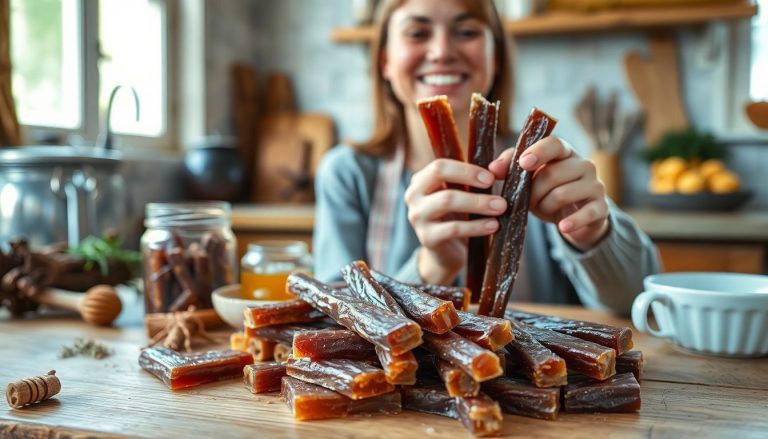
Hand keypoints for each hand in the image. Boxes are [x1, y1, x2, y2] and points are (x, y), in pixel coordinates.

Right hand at [404, 158, 506, 283]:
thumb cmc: (457, 216)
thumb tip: (499, 167)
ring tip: (500, 207)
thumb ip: (477, 177)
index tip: (490, 177)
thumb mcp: (463, 194)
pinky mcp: (426, 237)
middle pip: (439, 175)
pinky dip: (476, 226)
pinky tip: (493, 226)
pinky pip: (453, 228)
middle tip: (495, 185)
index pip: (439, 165)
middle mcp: (413, 195)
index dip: (466, 169)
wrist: (446, 253)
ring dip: (478, 202)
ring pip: (447, 200)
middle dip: (471, 178)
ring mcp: (417, 216)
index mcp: (421, 179)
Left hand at [489, 137, 609, 250]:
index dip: (538, 152)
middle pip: (552, 174)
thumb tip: (492, 169)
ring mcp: (595, 185)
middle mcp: (584, 164)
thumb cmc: (548, 192)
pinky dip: (573, 221)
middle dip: (532, 191)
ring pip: (562, 194)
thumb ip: (511, 168)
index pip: (554, 144)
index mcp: (565, 152)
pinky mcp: (601, 207)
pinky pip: (586, 213)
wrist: (576, 218)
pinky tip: (563, 226)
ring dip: (544, 206)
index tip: (523, 163)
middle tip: (525, 201)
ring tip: (542, 209)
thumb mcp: (529, 179)